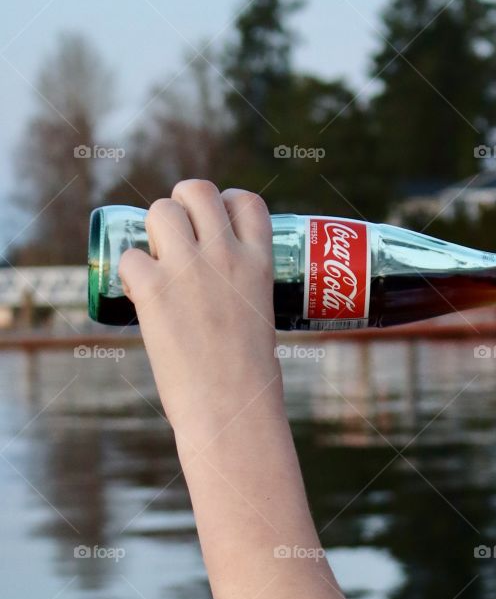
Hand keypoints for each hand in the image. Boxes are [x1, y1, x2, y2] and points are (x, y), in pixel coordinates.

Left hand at [117, 181, 284, 435]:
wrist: (230, 409)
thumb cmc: (251, 380)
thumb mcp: (262, 318)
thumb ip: (243, 291)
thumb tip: (223, 293)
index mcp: (260, 262)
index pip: (245, 201)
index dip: (226, 203)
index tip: (216, 222)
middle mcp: (225, 255)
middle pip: (196, 190)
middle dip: (182, 205)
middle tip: (177, 235)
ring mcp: (188, 270)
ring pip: (160, 211)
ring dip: (154, 230)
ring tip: (157, 258)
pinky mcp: (153, 289)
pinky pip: (129, 257)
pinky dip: (130, 272)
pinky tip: (139, 292)